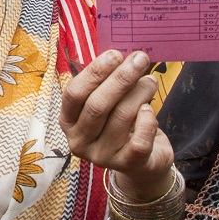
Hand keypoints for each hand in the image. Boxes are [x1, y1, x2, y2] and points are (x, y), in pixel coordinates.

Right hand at [60, 50, 172, 196]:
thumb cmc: (121, 124)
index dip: (94, 72)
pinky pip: (139, 139)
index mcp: (68, 121)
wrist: (141, 162)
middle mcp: (79, 141)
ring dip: (140, 93)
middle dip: (121, 78)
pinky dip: (148, 120)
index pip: (74, 94)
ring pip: (121, 117)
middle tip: (140, 59)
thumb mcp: (108, 103)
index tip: (115, 54)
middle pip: (97, 105)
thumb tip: (125, 55)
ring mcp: (101, 156)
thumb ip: (108, 82)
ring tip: (150, 81)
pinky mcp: (127, 165)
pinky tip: (150, 110)